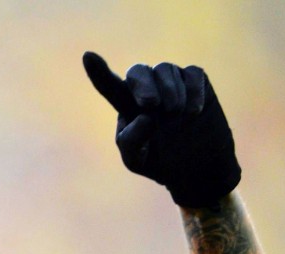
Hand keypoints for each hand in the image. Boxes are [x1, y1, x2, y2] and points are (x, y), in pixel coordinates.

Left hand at [82, 51, 239, 207]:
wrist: (197, 166)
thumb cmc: (160, 161)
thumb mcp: (138, 160)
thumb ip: (131, 142)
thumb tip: (145, 116)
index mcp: (126, 106)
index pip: (108, 86)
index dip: (98, 71)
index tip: (87, 57)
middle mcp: (147, 89)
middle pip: (138, 70)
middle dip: (143, 85)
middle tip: (151, 105)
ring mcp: (171, 82)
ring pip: (165, 69)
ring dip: (170, 91)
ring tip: (176, 114)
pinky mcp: (196, 81)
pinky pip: (193, 73)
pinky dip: (193, 91)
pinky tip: (193, 112)